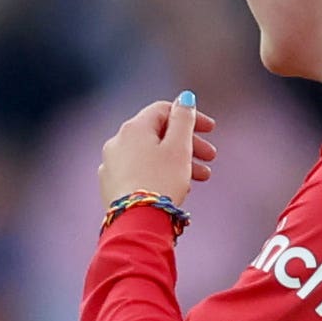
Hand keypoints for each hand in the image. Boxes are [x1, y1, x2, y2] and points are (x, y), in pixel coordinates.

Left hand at [95, 92, 217, 209]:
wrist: (137, 222)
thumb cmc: (161, 182)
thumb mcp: (179, 147)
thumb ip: (184, 119)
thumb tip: (185, 98)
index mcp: (133, 128)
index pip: (164, 110)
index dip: (190, 117)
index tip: (210, 130)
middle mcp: (117, 142)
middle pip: (158, 134)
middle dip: (188, 144)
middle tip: (210, 157)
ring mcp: (111, 164)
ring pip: (150, 155)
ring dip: (178, 161)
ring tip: (201, 177)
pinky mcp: (111, 185)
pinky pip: (140, 171)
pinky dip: (160, 173)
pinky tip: (177, 187)